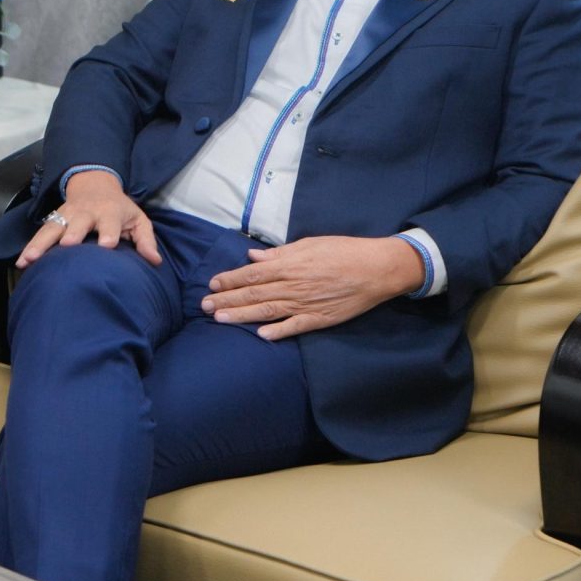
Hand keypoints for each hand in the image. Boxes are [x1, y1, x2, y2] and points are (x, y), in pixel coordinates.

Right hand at [18, 169, 161, 268]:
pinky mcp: (54, 221)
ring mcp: (66, 216)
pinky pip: (40, 234)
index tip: (106, 245)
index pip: (110, 222)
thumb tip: (155, 261)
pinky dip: (30, 247)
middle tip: (68, 244)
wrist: (94, 185)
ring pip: (52, 229)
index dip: (109, 233)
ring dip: (41, 243)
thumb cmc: (119, 209)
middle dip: (73, 233)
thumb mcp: (138, 219)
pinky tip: (21, 262)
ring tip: (30, 259)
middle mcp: (86, 213)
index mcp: (109, 212)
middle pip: (78, 223)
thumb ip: (146, 240)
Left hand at [199, 236, 424, 340]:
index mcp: (289, 264)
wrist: (376, 268)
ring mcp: (306, 303)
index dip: (230, 279)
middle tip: (204, 306)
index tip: (212, 284)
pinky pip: (295, 326)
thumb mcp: (309, 244)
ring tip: (220, 319)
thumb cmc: (343, 251)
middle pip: (253, 293)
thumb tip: (254, 255)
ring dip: (242, 315)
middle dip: (226, 299)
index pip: (251, 273)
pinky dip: (278, 331)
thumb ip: (280, 253)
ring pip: (267, 310)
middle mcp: (293, 284)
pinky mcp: (320, 318)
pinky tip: (261, 335)